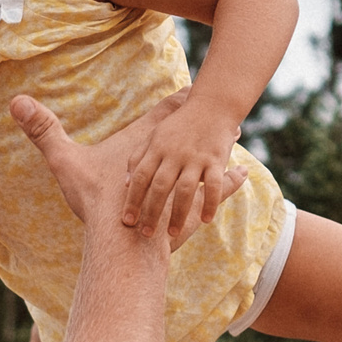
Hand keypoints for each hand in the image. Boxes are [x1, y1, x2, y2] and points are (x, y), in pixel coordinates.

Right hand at [11, 91, 245, 252]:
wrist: (122, 239)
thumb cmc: (96, 200)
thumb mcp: (65, 163)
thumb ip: (43, 131)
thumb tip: (15, 101)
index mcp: (143, 143)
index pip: (164, 113)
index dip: (177, 100)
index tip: (189, 88)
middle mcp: (167, 160)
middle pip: (190, 134)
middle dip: (204, 122)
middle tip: (221, 109)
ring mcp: (181, 183)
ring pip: (207, 159)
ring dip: (220, 148)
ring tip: (237, 139)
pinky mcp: (191, 207)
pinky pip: (215, 189)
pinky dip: (229, 181)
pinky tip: (241, 176)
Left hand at [121, 97, 242, 242]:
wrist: (211, 106)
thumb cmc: (179, 125)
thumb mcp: (154, 137)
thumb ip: (138, 158)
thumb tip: (126, 184)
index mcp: (157, 148)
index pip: (140, 177)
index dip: (132, 200)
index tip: (127, 221)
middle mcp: (174, 153)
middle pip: (159, 187)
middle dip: (151, 212)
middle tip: (145, 235)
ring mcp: (195, 157)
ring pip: (184, 189)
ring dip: (178, 214)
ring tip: (172, 234)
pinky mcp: (216, 160)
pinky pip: (212, 185)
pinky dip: (209, 203)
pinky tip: (205, 220)